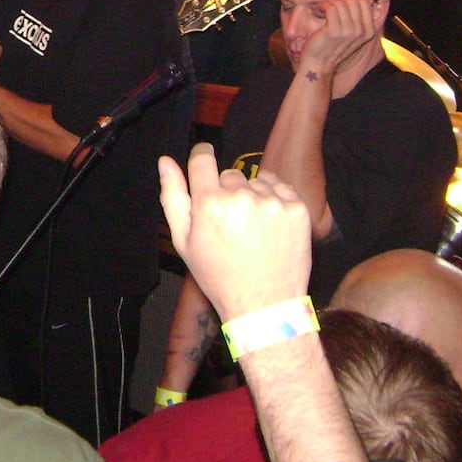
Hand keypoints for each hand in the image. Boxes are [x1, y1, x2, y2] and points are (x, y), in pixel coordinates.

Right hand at [159, 143, 311, 322]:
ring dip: (253, 197)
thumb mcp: (185, 242)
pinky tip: (269, 226)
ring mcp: (272, 201)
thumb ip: (173, 197)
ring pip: (257, 181)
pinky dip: (275, 200)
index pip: (203, 159)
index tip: (204, 160)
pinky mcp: (296, 208)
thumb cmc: (219, 276)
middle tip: (230, 224)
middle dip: (227, 192)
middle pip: (230, 175)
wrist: (264, 304)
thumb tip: (165, 161)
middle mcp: (242, 196)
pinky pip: (280, 188)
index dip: (202, 157)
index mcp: (210, 203)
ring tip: (252, 230)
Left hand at [296, 0, 381, 77]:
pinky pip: (331, 7)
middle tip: (332, 1)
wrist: (319, 64)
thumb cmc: (333, 47)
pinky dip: (324, 5)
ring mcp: (348, 31)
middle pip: (353, 0)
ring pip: (341, 3)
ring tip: (324, 6)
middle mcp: (360, 31)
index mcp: (368, 31)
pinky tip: (320, 9)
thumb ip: (361, 18)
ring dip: (331, 1)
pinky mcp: (334, 30)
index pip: (365, 3)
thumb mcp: (353, 34)